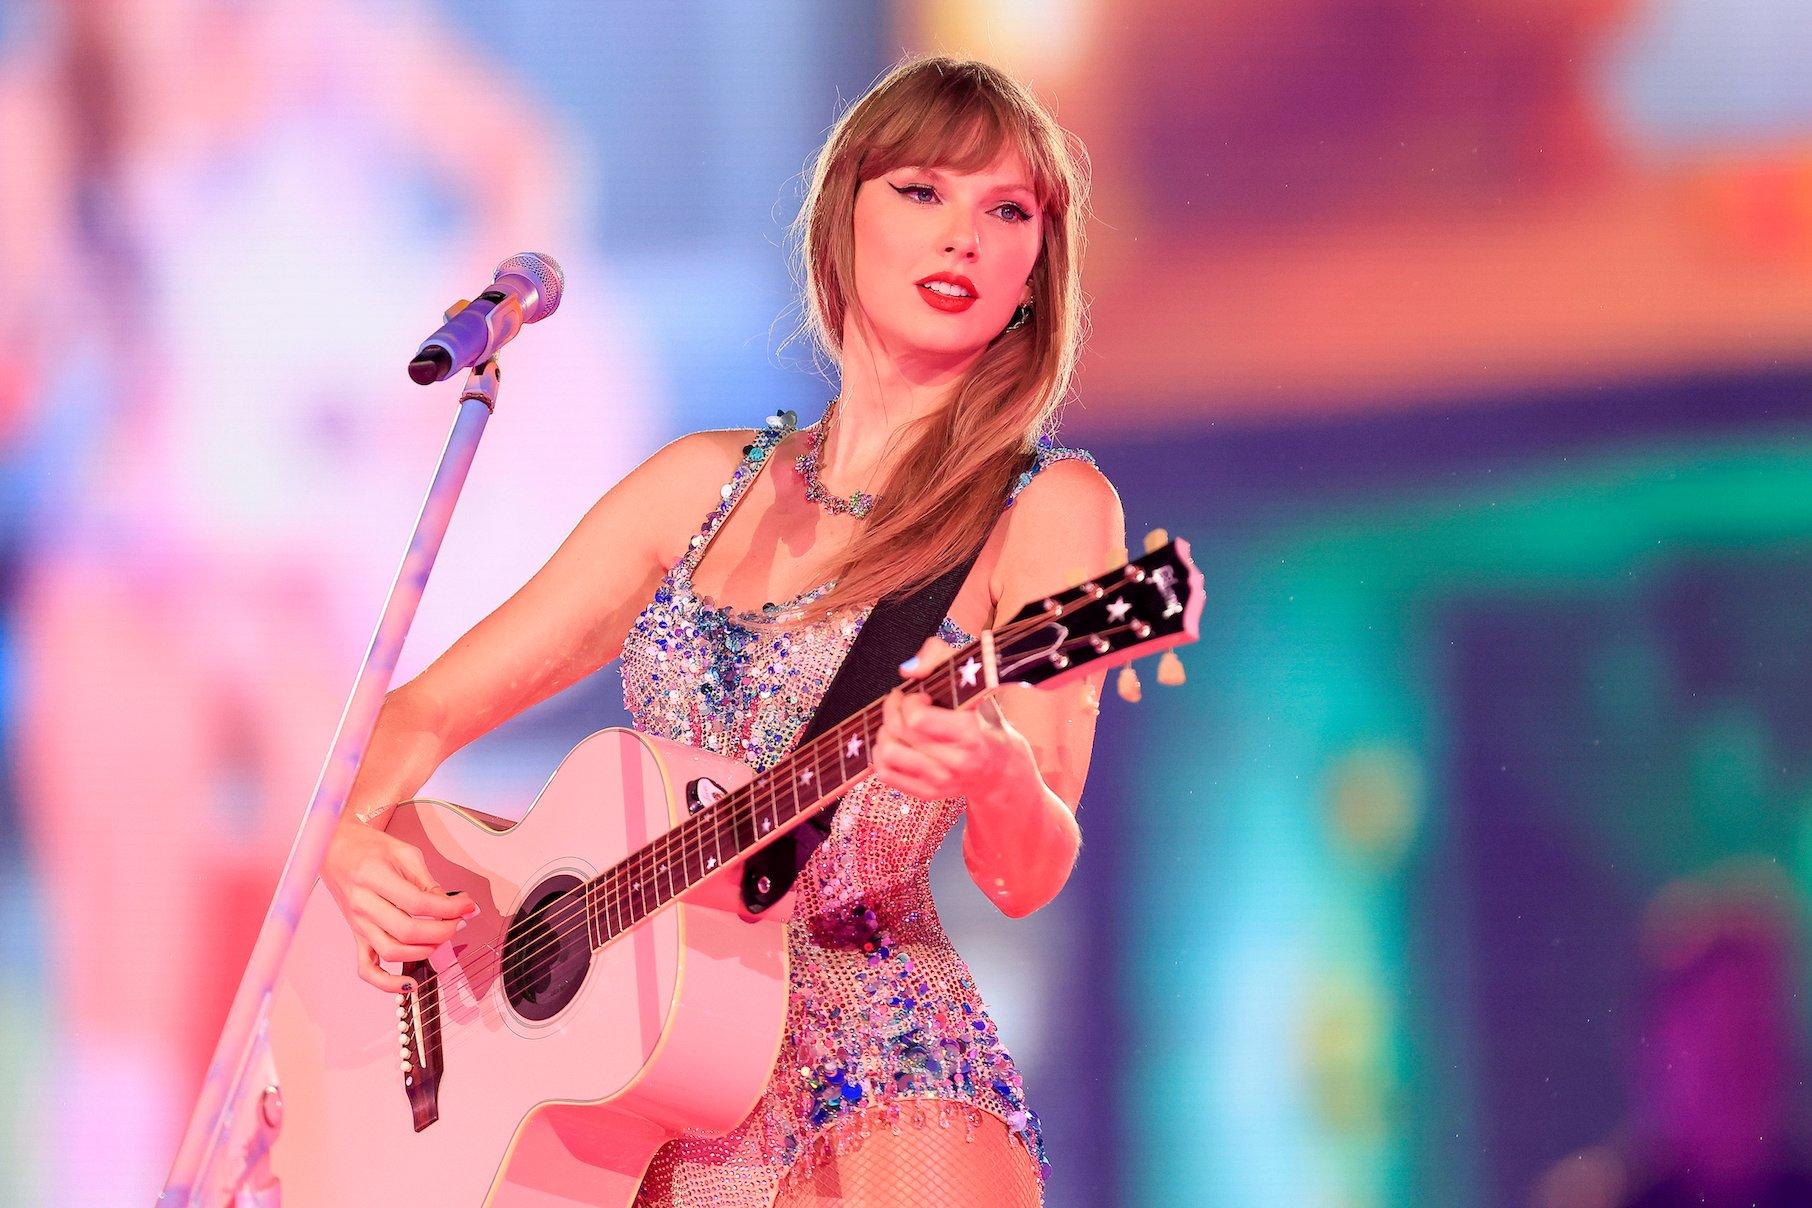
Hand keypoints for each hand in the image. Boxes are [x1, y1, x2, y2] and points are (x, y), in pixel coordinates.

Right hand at [322, 821, 477, 993]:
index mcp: (374, 877)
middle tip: (460, 921)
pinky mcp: (356, 936)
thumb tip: (453, 905)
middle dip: (443, 931)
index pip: (418, 903)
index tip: (468, 906)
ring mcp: (357, 924)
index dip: (450, 909)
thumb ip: (427, 881)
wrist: (335, 848)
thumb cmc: (369, 847)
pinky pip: (367, 968)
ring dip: (425, 951)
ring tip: (442, 939)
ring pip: (392, 952)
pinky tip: (410, 983)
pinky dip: (387, 983)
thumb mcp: (404, 853)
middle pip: (408, 931)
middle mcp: (362, 904)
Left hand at [872, 635, 1037, 804]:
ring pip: (887, 754)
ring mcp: (939, 782)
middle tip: (901, 702)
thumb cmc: (986, 723)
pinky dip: (882, 754)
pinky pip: (886, 773)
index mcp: (970, 734)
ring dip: (885, 732)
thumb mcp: (975, 686)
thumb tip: (908, 670)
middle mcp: (954, 762)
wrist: (1000, 770)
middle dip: (892, 709)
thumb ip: (942, 659)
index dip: (910, 701)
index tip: (921, 696)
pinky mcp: (926, 794)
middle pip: (898, 732)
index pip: (917, 719)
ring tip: (898, 724)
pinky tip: (896, 742)